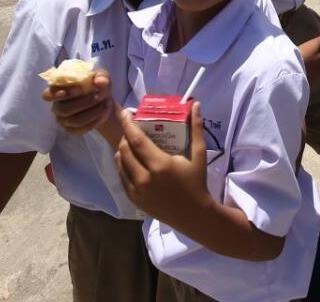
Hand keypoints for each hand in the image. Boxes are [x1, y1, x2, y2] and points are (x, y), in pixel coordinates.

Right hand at [42, 70, 113, 134]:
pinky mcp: (71, 129)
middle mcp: (57, 106)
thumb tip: (99, 82)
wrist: (102, 101)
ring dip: (93, 112)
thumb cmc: (96, 85)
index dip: (59, 94)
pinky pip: (81, 129)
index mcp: (58, 90)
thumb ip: (101, 76)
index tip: (78, 90)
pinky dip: (95, 121)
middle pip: (63, 109)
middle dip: (84, 103)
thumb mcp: (101, 76)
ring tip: (106, 104)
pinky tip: (103, 113)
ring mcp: (63, 119)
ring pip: (75, 120)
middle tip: (99, 96)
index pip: (47, 95)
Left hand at [115, 103, 211, 225]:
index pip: (136, 140)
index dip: (128, 124)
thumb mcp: (199, 155)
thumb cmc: (196, 182)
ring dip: (122, 150)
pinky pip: (122, 177)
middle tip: (132, 128)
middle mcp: (144, 178)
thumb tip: (195, 104)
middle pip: (124, 150)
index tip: (125, 113)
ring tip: (130, 142)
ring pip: (120, 163)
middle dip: (125, 135)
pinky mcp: (133, 200)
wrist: (193, 215)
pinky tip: (130, 160)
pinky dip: (123, 165)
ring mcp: (136, 190)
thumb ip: (196, 128)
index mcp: (160, 165)